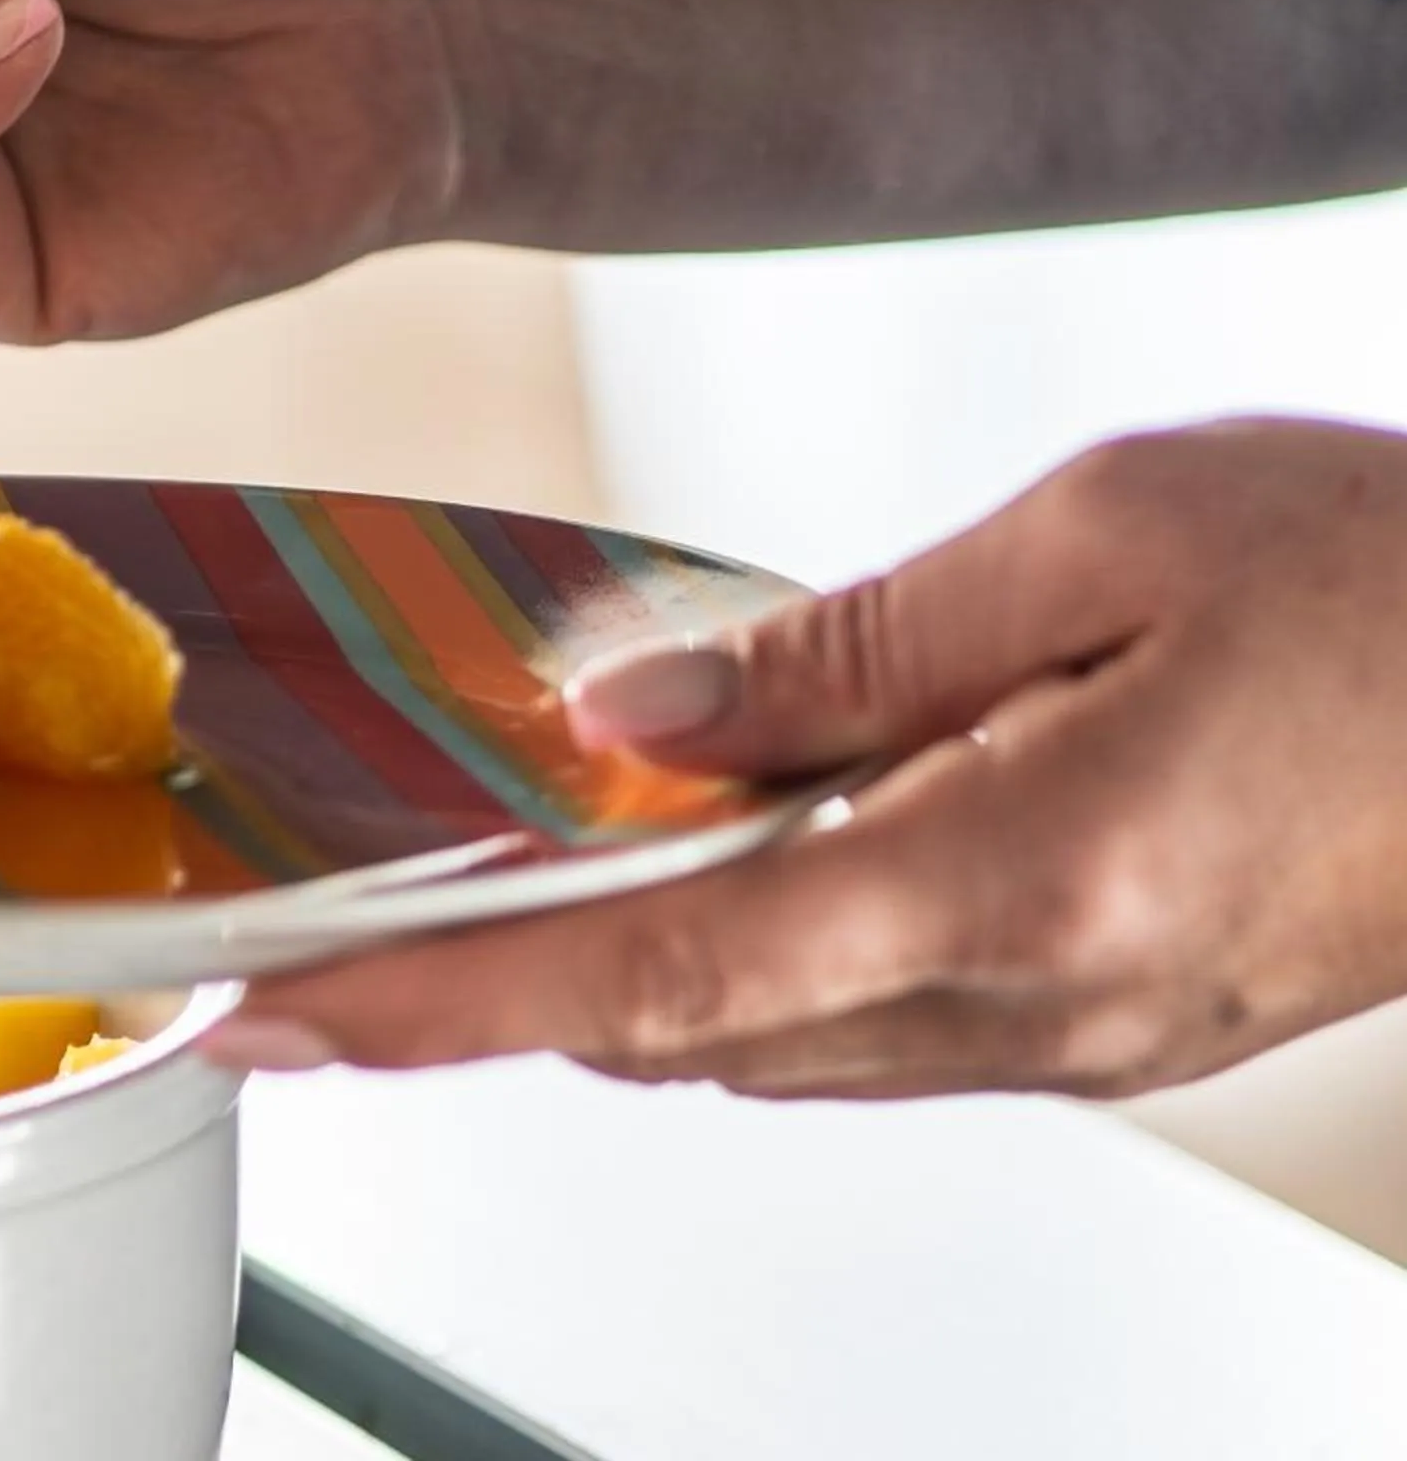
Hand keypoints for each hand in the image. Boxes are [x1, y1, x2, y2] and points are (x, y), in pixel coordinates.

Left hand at [202, 418, 1406, 1100]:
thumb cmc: (1392, 580)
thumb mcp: (1102, 533)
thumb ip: (843, 644)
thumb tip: (640, 713)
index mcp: (1017, 876)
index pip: (650, 973)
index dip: (438, 1001)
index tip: (276, 1009)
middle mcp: (1031, 1002)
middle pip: (675, 1022)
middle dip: (495, 980)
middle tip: (340, 918)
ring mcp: (1070, 1038)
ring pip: (757, 1034)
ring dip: (614, 962)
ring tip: (492, 872)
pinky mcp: (1100, 1021)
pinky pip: (859, 1017)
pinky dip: (740, 953)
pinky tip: (709, 855)